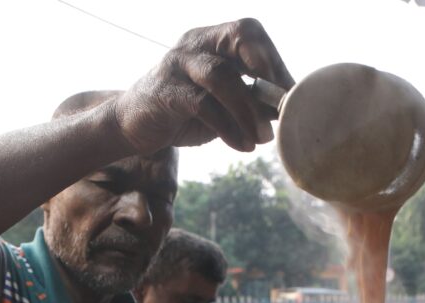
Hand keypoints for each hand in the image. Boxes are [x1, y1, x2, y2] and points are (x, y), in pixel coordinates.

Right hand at [113, 18, 293, 154]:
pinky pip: (204, 106)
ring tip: (263, 137)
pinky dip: (228, 128)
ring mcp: (179, 65)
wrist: (132, 126)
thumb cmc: (183, 114)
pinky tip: (242, 146)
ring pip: (222, 76)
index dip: (276, 61)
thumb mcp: (223, 106)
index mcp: (212, 40)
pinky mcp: (167, 92)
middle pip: (239, 35)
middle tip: (281, 102)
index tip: (291, 95)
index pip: (251, 34)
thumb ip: (252, 102)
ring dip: (249, 109)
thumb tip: (288, 110)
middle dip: (266, 67)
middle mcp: (196, 43)